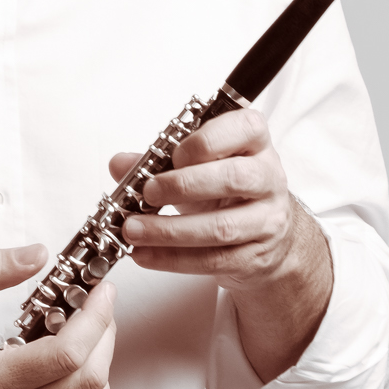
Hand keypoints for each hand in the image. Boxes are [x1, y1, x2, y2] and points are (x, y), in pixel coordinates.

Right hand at [0, 245, 116, 388]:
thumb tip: (37, 255)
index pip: (66, 356)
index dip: (96, 319)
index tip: (102, 292)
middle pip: (87, 380)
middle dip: (105, 334)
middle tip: (100, 304)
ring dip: (100, 358)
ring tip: (87, 327)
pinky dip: (86, 380)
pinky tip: (70, 352)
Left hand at [109, 106, 332, 381]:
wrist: (265, 236)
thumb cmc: (225, 192)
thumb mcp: (197, 167)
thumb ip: (158, 161)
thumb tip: (119, 164)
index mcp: (255, 144)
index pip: (245, 128)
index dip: (206, 141)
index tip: (174, 154)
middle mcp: (269, 179)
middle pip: (234, 179)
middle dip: (184, 185)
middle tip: (147, 192)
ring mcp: (267, 220)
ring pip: (221, 227)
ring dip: (169, 231)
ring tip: (132, 230)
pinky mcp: (255, 257)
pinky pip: (212, 260)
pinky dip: (172, 259)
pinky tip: (144, 254)